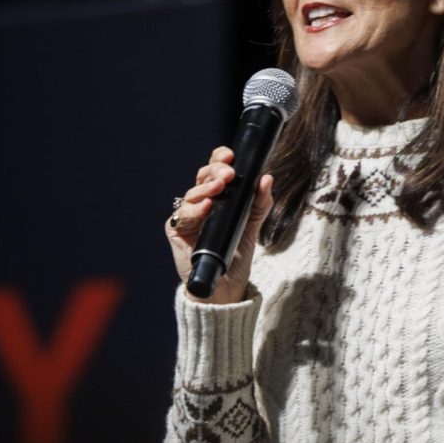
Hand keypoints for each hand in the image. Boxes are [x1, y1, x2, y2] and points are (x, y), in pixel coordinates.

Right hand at [166, 146, 274, 304]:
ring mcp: (187, 217)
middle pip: (202, 178)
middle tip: (228, 173)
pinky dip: (194, 210)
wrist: (225, 288)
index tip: (230, 154)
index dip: (219, 159)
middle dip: (215, 171)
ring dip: (206, 189)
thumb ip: (260, 203)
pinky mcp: (177, 232)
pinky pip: (183, 216)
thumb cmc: (236, 256)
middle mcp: (200, 203)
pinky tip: (206, 207)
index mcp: (217, 197)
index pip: (214, 171)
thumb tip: (266, 178)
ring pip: (192, 194)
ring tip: (220, 187)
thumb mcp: (252, 226)